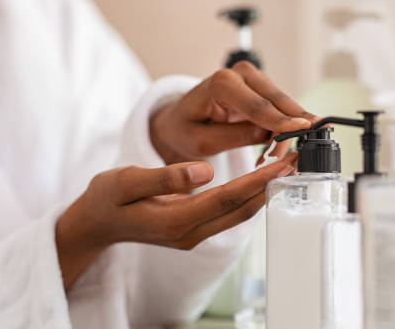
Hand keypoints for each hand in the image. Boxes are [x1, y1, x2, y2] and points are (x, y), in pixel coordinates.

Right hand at [55, 152, 296, 288]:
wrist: (96, 224)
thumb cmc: (106, 199)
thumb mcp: (124, 182)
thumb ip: (164, 178)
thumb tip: (204, 171)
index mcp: (175, 221)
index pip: (226, 199)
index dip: (257, 181)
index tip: (284, 162)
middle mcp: (190, 233)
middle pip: (240, 210)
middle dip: (272, 185)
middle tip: (298, 159)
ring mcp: (193, 235)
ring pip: (238, 214)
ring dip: (264, 190)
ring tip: (287, 165)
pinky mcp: (194, 229)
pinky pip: (229, 213)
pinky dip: (248, 195)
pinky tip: (260, 178)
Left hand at [150, 61, 317, 163]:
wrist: (179, 120)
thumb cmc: (185, 130)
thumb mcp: (201, 141)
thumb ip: (234, 137)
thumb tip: (268, 134)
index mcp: (221, 83)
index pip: (257, 105)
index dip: (281, 120)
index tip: (304, 130)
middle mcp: (240, 73)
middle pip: (277, 102)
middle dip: (291, 128)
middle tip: (300, 156)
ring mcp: (254, 78)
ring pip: (284, 106)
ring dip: (286, 132)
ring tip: (271, 158)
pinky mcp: (262, 89)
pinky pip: (281, 109)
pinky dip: (283, 128)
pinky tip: (275, 147)